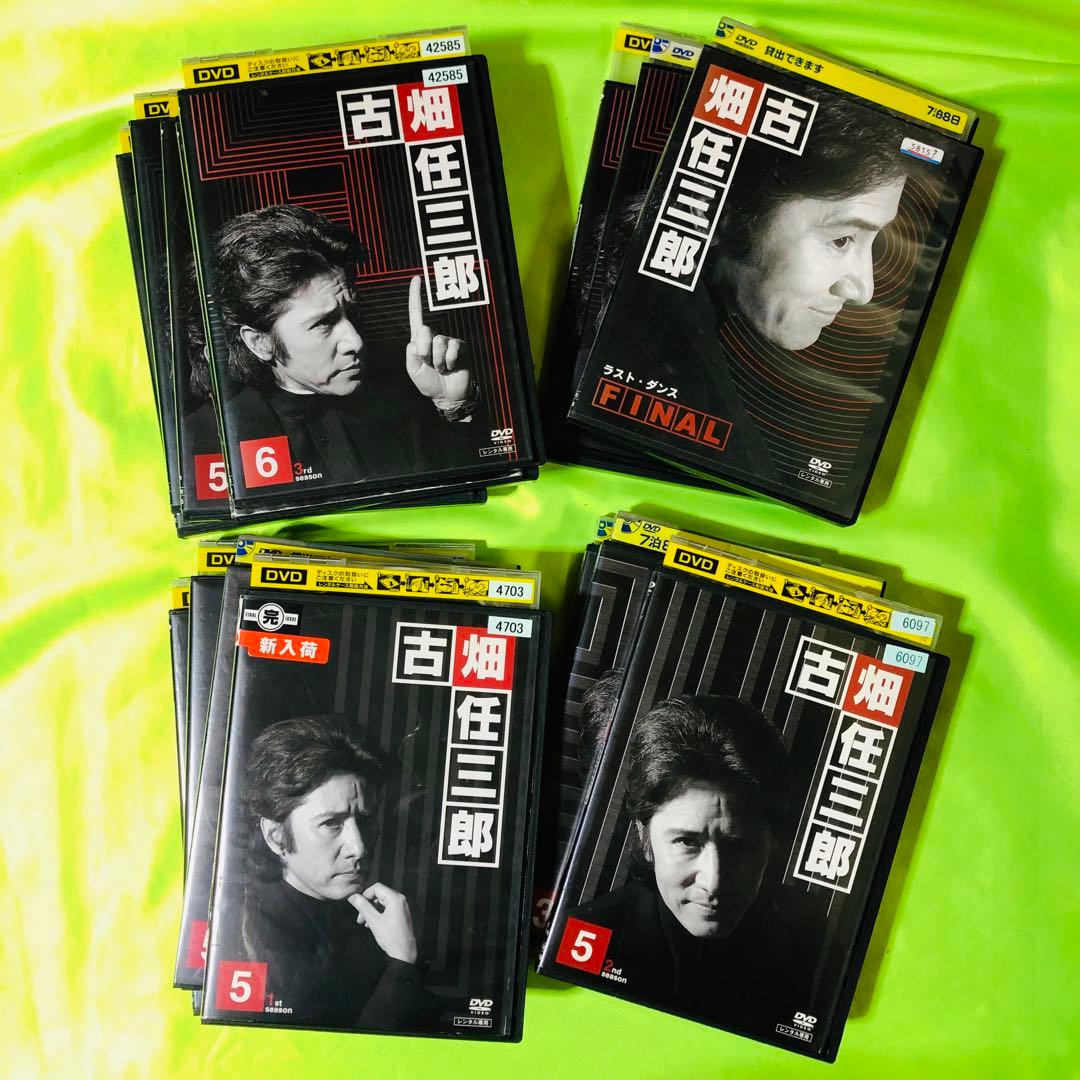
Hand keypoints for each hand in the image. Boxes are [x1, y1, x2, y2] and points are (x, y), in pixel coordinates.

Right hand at [348, 882, 417, 964]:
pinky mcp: (402, 915)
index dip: (365, 895)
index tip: (357, 906)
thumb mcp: (374, 921)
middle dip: (368, 905)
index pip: (377, 888)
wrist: (405, 953)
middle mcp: (401, 900)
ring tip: (364, 923)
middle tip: (360, 918)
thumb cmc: (390, 937)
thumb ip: (363, 907)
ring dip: (372, 911)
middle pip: (380, 895)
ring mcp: (402, 907)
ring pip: (383, 903)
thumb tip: (353, 896)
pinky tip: (372, 924)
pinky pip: (388, 909)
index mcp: (395, 898)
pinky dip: (379, 914)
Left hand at [405, 275, 472, 409]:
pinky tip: (451, 367)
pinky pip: (452, 348)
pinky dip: (449, 361)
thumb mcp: (413, 370)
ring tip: (441, 368)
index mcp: (419, 340)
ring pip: (438, 342)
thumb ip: (410, 353)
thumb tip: (419, 336)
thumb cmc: (429, 382)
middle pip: (424, 331)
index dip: (415, 297)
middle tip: (430, 364)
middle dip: (424, 352)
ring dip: (438, 361)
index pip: (416, 315)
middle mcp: (434, 336)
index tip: (416, 279)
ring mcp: (448, 341)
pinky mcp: (460, 347)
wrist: (447, 396)